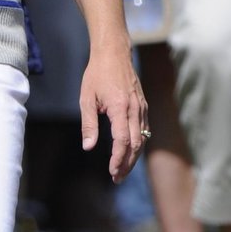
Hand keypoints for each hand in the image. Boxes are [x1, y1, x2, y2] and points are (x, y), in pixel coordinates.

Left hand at [80, 40, 147, 182]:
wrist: (114, 54)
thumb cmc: (97, 74)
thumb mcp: (86, 98)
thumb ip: (89, 124)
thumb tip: (88, 146)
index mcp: (120, 108)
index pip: (122, 141)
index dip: (118, 159)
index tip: (111, 171)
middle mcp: (135, 109)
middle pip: (135, 144)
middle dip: (127, 164)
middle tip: (116, 178)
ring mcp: (142, 108)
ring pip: (141, 139)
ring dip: (132, 157)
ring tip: (121, 170)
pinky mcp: (143, 106)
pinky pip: (143, 130)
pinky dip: (137, 144)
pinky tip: (129, 153)